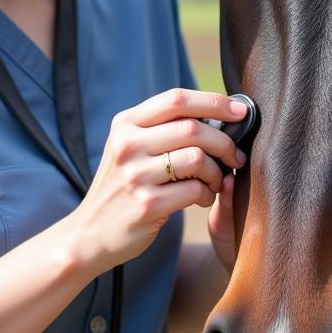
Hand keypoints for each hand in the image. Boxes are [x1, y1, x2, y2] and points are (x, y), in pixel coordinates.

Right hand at [63, 89, 246, 271]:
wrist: (91, 233)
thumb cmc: (124, 185)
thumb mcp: (132, 148)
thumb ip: (165, 128)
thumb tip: (219, 115)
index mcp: (126, 123)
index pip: (177, 99)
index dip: (214, 102)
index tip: (240, 111)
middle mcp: (127, 145)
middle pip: (193, 128)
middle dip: (225, 142)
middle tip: (236, 157)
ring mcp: (135, 175)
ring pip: (198, 158)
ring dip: (217, 172)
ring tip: (215, 183)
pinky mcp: (147, 204)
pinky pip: (195, 190)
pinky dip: (207, 194)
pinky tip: (202, 199)